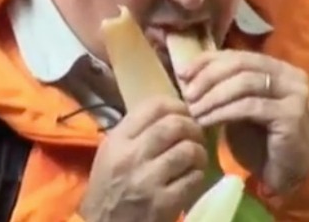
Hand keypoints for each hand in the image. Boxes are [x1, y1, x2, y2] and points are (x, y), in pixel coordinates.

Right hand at [79, 96, 208, 221]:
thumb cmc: (109, 187)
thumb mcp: (111, 152)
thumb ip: (136, 131)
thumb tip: (171, 113)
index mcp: (118, 140)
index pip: (154, 106)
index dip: (177, 105)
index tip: (184, 112)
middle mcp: (131, 156)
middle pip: (174, 125)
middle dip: (193, 128)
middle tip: (196, 136)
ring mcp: (148, 180)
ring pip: (188, 151)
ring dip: (199, 153)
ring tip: (196, 158)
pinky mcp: (163, 203)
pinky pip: (194, 179)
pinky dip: (198, 176)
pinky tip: (191, 178)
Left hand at [176, 50, 308, 194]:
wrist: (288, 174)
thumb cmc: (261, 141)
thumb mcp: (238, 107)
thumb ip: (223, 87)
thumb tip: (186, 73)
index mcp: (277, 68)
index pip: (236, 55)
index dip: (206, 61)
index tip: (182, 74)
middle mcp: (290, 76)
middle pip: (240, 64)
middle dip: (208, 78)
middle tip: (187, 95)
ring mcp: (294, 94)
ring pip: (245, 83)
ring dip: (213, 96)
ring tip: (194, 111)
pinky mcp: (292, 115)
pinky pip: (249, 106)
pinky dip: (223, 112)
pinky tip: (207, 121)